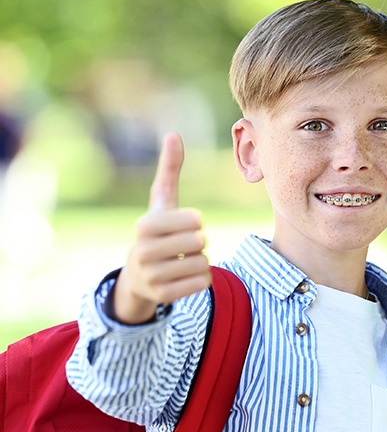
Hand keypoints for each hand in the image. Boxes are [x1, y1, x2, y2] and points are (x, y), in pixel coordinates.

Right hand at [113, 133, 210, 323]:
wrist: (137, 277)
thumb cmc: (156, 233)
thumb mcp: (161, 203)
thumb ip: (169, 171)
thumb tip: (173, 134)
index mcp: (145, 225)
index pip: (195, 221)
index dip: (195, 222)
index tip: (181, 226)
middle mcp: (144, 251)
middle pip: (201, 242)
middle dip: (197, 243)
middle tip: (182, 246)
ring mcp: (152, 276)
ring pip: (203, 263)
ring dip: (199, 261)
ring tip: (180, 261)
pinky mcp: (163, 296)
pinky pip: (203, 283)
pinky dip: (201, 278)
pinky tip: (184, 276)